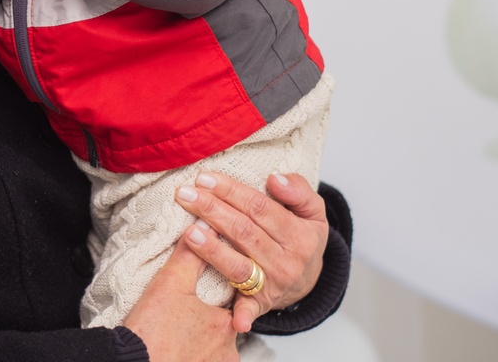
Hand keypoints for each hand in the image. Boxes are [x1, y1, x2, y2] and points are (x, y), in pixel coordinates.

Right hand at [124, 237, 239, 361]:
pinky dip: (191, 358)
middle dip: (205, 324)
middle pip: (221, 329)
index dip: (213, 297)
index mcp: (225, 324)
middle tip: (180, 319)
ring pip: (213, 351)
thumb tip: (204, 229)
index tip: (194, 298)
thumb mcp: (170, 284)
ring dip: (198, 344)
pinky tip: (174, 352)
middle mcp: (228, 352)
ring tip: (175, 336)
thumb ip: (191, 255)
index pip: (231, 302)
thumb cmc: (151, 332)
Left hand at [175, 172, 328, 332]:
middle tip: (185, 194)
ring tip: (189, 232)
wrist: (307, 278)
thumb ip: (298, 190)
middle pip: (243, 232)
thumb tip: (275, 179)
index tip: (205, 178)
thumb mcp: (311, 211)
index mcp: (299, 235)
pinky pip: (250, 308)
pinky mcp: (261, 303)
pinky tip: (234, 318)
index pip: (259, 208)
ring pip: (238, 265)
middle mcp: (287, 262)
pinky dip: (243, 315)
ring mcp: (273, 284)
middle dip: (211, 211)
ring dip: (212, 250)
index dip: (231, 191)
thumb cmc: (300, 236)